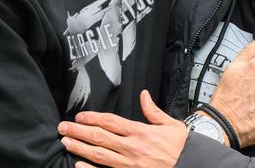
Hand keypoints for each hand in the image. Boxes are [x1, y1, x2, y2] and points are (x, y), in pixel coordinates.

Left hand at [59, 90, 187, 167]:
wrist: (192, 167)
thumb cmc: (181, 148)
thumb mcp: (171, 125)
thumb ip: (153, 111)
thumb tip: (143, 95)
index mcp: (141, 132)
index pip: (110, 122)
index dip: (92, 117)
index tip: (80, 115)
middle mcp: (132, 148)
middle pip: (99, 137)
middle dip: (79, 131)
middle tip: (63, 127)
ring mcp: (129, 164)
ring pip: (99, 155)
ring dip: (80, 148)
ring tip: (65, 142)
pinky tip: (78, 166)